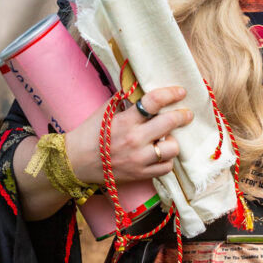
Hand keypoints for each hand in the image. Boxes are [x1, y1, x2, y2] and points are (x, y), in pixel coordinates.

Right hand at [65, 86, 193, 186]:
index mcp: (124, 121)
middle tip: (186, 113)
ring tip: (167, 138)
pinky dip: (167, 160)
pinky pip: (166, 167)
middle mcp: (134, 140)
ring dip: (173, 141)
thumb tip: (144, 86)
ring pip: (172, 148)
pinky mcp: (140, 175)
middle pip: (169, 123)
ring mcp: (138, 159)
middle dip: (182, 115)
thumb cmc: (90, 133)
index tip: (181, 91)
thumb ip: (125, 99)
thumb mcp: (105, 110)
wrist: (76, 162)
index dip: (170, 94)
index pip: (153, 102)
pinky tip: (161, 153)